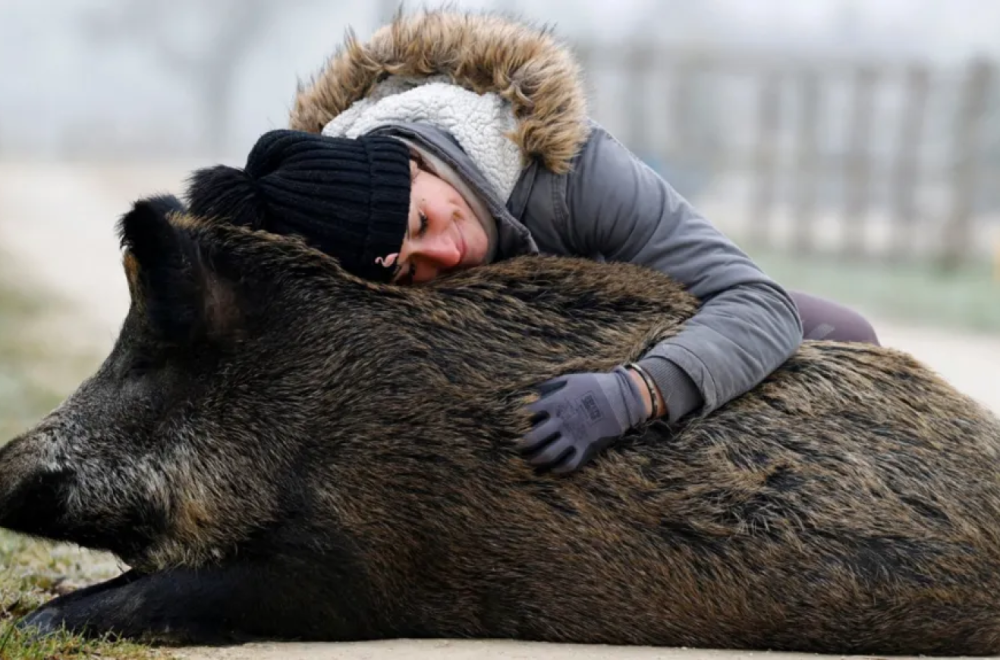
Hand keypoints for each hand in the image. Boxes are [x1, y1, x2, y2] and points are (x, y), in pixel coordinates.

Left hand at [518, 366, 648, 474]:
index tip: (517, 422)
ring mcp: (574, 436)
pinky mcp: (586, 448)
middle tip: (519, 447)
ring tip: (531, 459)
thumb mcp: (571, 379)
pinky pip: (568, 464)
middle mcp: (562, 421)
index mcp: (556, 403)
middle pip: (533, 439)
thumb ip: (550, 386)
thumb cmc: (595, 385)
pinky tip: (552, 467)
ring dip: (535, 459)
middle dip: (522, 445)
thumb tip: (532, 393)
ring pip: (547, 455)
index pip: (528, 414)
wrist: (623, 398)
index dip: (519, 419)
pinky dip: (557, 468)